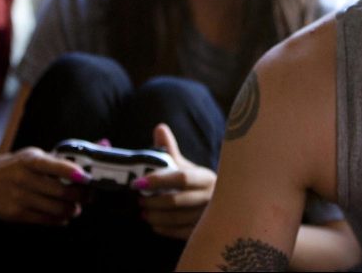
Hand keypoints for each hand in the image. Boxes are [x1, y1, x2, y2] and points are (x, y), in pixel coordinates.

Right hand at [0, 147, 89, 225]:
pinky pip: (45, 220)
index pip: (51, 164)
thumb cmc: (19, 166)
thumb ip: (69, 154)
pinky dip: (60, 219)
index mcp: (30, 159)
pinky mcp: (15, 214)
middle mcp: (23, 177)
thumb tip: (105, 142)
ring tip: (77, 207)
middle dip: (81, 195)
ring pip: (56, 208)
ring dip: (72, 209)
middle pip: (60, 191)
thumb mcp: (37, 155)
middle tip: (89, 196)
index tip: (86, 177)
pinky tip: (64, 215)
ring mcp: (18, 197)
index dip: (70, 171)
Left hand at [134, 123, 216, 239]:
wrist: (223, 204)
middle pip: (176, 201)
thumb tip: (160, 127)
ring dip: (154, 217)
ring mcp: (208, 216)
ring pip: (175, 219)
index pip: (181, 178)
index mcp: (205, 177)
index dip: (158, 181)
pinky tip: (154, 223)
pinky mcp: (204, 231)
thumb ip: (170, 149)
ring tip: (142, 213)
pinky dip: (162, 228)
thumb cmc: (197, 184)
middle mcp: (211, 197)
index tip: (138, 183)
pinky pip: (178, 232)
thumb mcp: (186, 167)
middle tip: (138, 201)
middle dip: (152, 202)